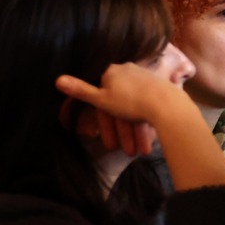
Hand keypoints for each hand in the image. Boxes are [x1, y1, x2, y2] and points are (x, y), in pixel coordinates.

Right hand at [56, 55, 196, 158]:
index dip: (105, 123)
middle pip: (120, 107)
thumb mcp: (101, 99)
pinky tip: (150, 139)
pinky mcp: (159, 85)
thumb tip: (57, 79)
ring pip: (135, 109)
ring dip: (136, 133)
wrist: (167, 103)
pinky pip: (148, 106)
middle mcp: (128, 71)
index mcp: (112, 71)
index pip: (101, 97)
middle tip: (129, 153)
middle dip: (124, 133)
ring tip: (140, 152)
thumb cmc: (130, 102)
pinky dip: (146, 123)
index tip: (110, 143)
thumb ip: (80, 90)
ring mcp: (145, 77)